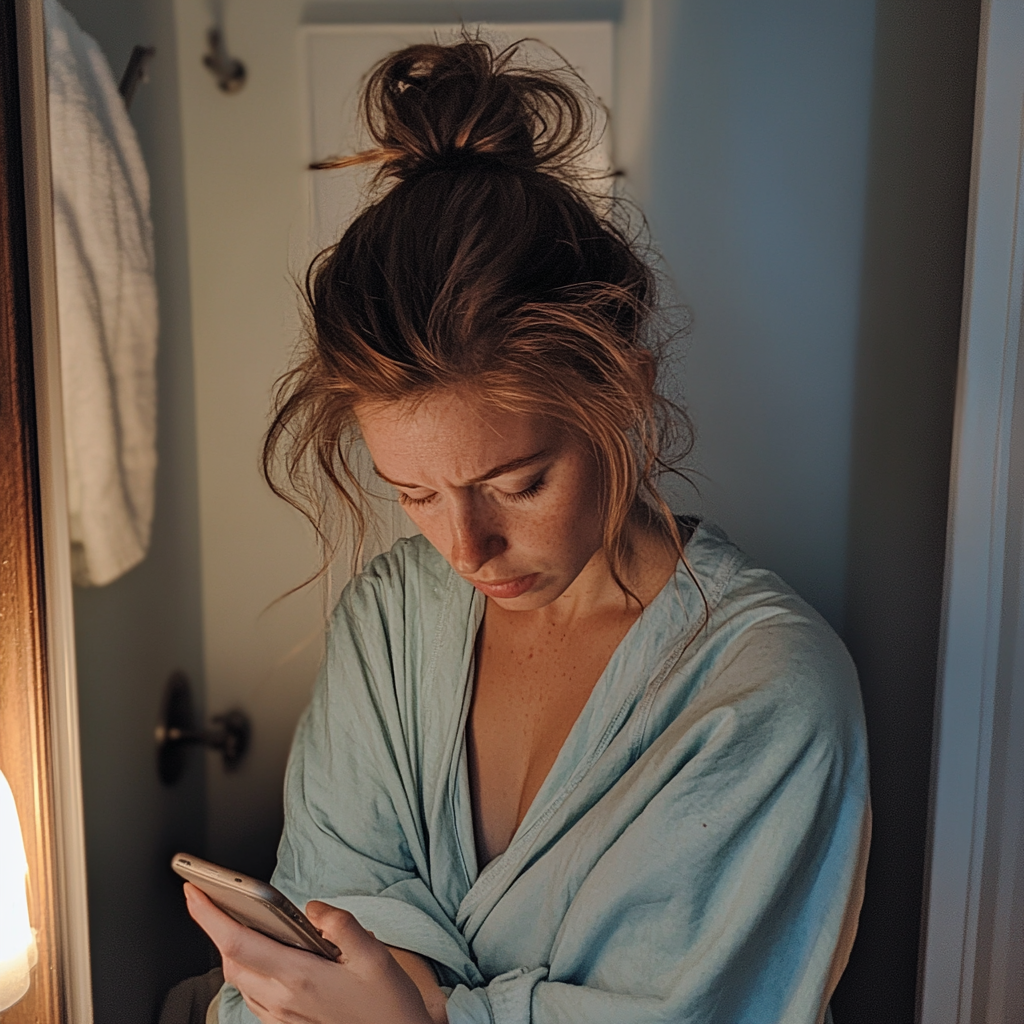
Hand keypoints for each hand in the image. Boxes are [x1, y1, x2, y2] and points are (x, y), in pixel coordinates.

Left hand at [184, 883, 435, 1023]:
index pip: (238, 942)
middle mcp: (283, 1000)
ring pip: (239, 979)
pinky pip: (253, 996)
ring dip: (229, 948)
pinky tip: (261, 955)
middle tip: (208, 897)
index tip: (194, 891)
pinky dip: (247, 970)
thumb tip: (313, 907)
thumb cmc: (388, 1004)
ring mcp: (282, 1017)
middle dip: (213, 927)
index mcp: (300, 978)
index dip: (209, 915)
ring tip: (232, 919)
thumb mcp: (375, 955)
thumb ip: (341, 924)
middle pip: (230, 961)